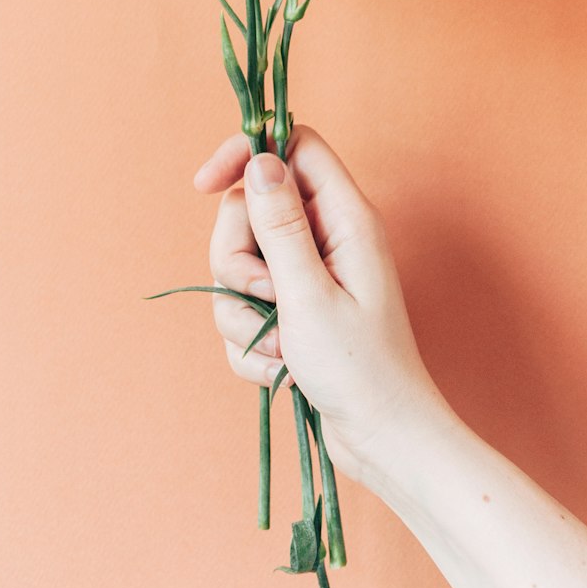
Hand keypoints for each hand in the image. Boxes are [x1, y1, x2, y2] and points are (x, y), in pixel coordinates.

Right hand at [193, 124, 452, 485]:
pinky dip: (251, 346)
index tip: (205, 184)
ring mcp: (306, 278)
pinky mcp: (290, 315)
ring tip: (281, 349)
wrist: (382, 439)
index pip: (291, 148)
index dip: (246, 153)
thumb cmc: (361, 369)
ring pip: (236, 268)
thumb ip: (280, 225)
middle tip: (269, 298)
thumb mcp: (309, 293)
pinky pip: (241, 312)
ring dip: (244, 315)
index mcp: (344, 219)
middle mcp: (325, 240)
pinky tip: (283, 371)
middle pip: (248, 212)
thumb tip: (260, 161)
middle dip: (238, 262)